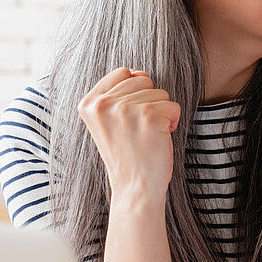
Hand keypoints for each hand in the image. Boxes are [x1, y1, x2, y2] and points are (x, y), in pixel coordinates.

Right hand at [76, 67, 180, 203]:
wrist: (135, 188)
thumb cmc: (128, 156)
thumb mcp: (109, 122)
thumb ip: (117, 95)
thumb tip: (139, 73)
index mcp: (88, 103)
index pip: (122, 73)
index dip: (135, 92)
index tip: (130, 118)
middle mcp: (103, 103)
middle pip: (144, 80)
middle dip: (149, 104)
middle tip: (139, 131)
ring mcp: (125, 108)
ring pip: (161, 93)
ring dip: (161, 114)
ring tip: (147, 136)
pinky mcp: (149, 115)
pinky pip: (173, 106)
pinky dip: (173, 122)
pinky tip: (158, 139)